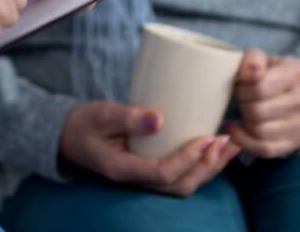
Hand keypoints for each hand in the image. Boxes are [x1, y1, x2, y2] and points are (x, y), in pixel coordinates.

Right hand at [60, 101, 240, 196]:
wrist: (69, 137)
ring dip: (210, 167)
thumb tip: (158, 118)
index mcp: (123, 169)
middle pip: (181, 185)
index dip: (189, 158)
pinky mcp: (152, 168)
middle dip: (208, 165)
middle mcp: (137, 179)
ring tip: (230, 144)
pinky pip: (181, 174)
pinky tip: (214, 146)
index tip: (207, 137)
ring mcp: (145, 177)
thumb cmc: (83, 124)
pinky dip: (201, 163)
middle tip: (227, 140)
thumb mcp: (100, 114)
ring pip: (184, 183)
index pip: (163, 173)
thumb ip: (127, 117)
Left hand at [223, 50, 299, 158]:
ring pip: (260, 132)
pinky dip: (245, 141)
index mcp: (297, 72)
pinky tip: (237, 130)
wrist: (284, 92)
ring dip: (244, 123)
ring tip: (241, 113)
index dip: (242, 89)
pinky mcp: (295, 142)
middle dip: (242, 105)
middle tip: (239, 100)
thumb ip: (252, 58)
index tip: (238, 85)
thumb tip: (248, 72)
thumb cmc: (266, 73)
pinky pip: (265, 149)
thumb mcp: (258, 58)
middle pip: (258, 111)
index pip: (260, 87)